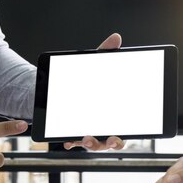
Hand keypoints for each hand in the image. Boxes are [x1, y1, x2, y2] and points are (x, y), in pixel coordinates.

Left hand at [64, 33, 125, 150]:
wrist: (59, 88)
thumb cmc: (83, 80)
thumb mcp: (94, 67)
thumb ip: (105, 54)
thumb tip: (116, 38)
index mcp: (114, 115)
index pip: (124, 130)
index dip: (123, 137)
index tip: (119, 135)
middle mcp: (103, 127)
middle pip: (112, 142)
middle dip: (112, 143)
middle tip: (110, 139)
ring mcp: (88, 131)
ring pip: (93, 144)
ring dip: (91, 144)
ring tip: (85, 137)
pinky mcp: (72, 132)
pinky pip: (74, 141)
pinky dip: (72, 141)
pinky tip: (68, 140)